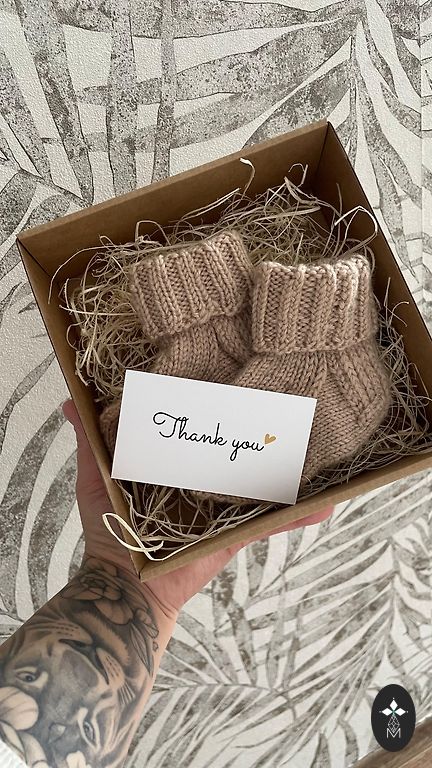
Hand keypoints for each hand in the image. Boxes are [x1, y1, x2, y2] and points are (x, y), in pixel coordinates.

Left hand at [63, 399, 332, 615]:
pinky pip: (270, 523)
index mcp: (177, 467)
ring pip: (263, 483)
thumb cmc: (109, 532)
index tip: (236, 377)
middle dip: (263, 431)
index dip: (218, 409)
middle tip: (291, 401)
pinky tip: (327, 505)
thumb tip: (69, 403)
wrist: (125, 587)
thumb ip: (91, 443)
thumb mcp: (98, 480)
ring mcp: (224, 509)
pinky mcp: (236, 534)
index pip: (203, 431)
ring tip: (321, 442)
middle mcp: (205, 484)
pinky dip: (297, 516)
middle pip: (238, 453)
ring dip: (291, 469)